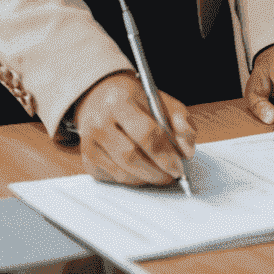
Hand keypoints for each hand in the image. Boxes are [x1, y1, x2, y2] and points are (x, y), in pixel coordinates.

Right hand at [72, 71, 196, 186]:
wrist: (98, 94)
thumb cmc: (132, 97)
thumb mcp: (160, 98)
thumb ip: (180, 119)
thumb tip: (187, 150)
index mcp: (119, 102)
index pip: (145, 133)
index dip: (165, 154)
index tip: (179, 166)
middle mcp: (99, 123)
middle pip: (131, 157)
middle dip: (156, 171)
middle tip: (172, 175)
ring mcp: (89, 144)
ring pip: (121, 173)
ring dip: (145, 178)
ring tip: (160, 174)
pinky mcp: (86, 160)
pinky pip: (112, 178)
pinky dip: (131, 179)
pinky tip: (142, 171)